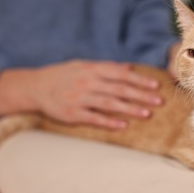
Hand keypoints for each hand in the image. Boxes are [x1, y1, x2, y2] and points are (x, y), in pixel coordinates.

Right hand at [0, 60, 161, 128]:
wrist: (35, 87)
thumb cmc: (64, 75)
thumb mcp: (83, 65)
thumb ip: (107, 67)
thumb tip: (129, 67)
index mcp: (92, 69)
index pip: (121, 74)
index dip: (139, 80)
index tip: (155, 85)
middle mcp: (88, 82)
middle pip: (119, 89)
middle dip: (140, 95)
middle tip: (158, 101)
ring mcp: (80, 98)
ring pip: (109, 104)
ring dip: (129, 109)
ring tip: (147, 114)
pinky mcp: (72, 114)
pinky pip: (93, 118)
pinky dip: (109, 122)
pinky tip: (123, 126)